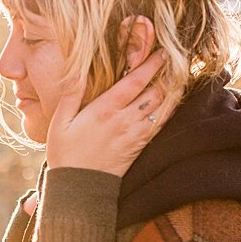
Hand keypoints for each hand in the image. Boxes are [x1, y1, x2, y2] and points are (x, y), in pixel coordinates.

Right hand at [45, 51, 177, 174]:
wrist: (80, 190)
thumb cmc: (66, 153)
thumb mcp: (60, 121)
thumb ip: (71, 93)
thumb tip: (78, 68)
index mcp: (106, 110)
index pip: (135, 81)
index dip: (151, 64)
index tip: (161, 51)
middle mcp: (126, 120)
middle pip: (156, 91)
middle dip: (167, 73)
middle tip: (176, 58)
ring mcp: (137, 134)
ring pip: (163, 107)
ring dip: (173, 90)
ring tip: (180, 74)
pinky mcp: (141, 145)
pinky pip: (162, 123)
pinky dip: (171, 109)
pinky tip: (174, 99)